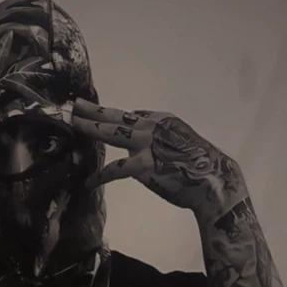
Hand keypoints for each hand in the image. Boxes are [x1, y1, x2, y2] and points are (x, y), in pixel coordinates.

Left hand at [72, 99, 247, 217]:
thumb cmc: (199, 164)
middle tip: (74, 105)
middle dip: (92, 110)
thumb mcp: (179, 140)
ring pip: (110, 132)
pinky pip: (114, 170)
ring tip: (73, 124)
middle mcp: (151, 126)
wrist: (213, 180)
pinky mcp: (142, 165)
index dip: (110, 114)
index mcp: (161, 119)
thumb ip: (159, 137)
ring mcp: (146, 144)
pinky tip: (88, 182)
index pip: (129, 114)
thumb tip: (141, 140)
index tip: (94, 111)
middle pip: (115, 115)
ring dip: (89, 127)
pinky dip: (100, 176)